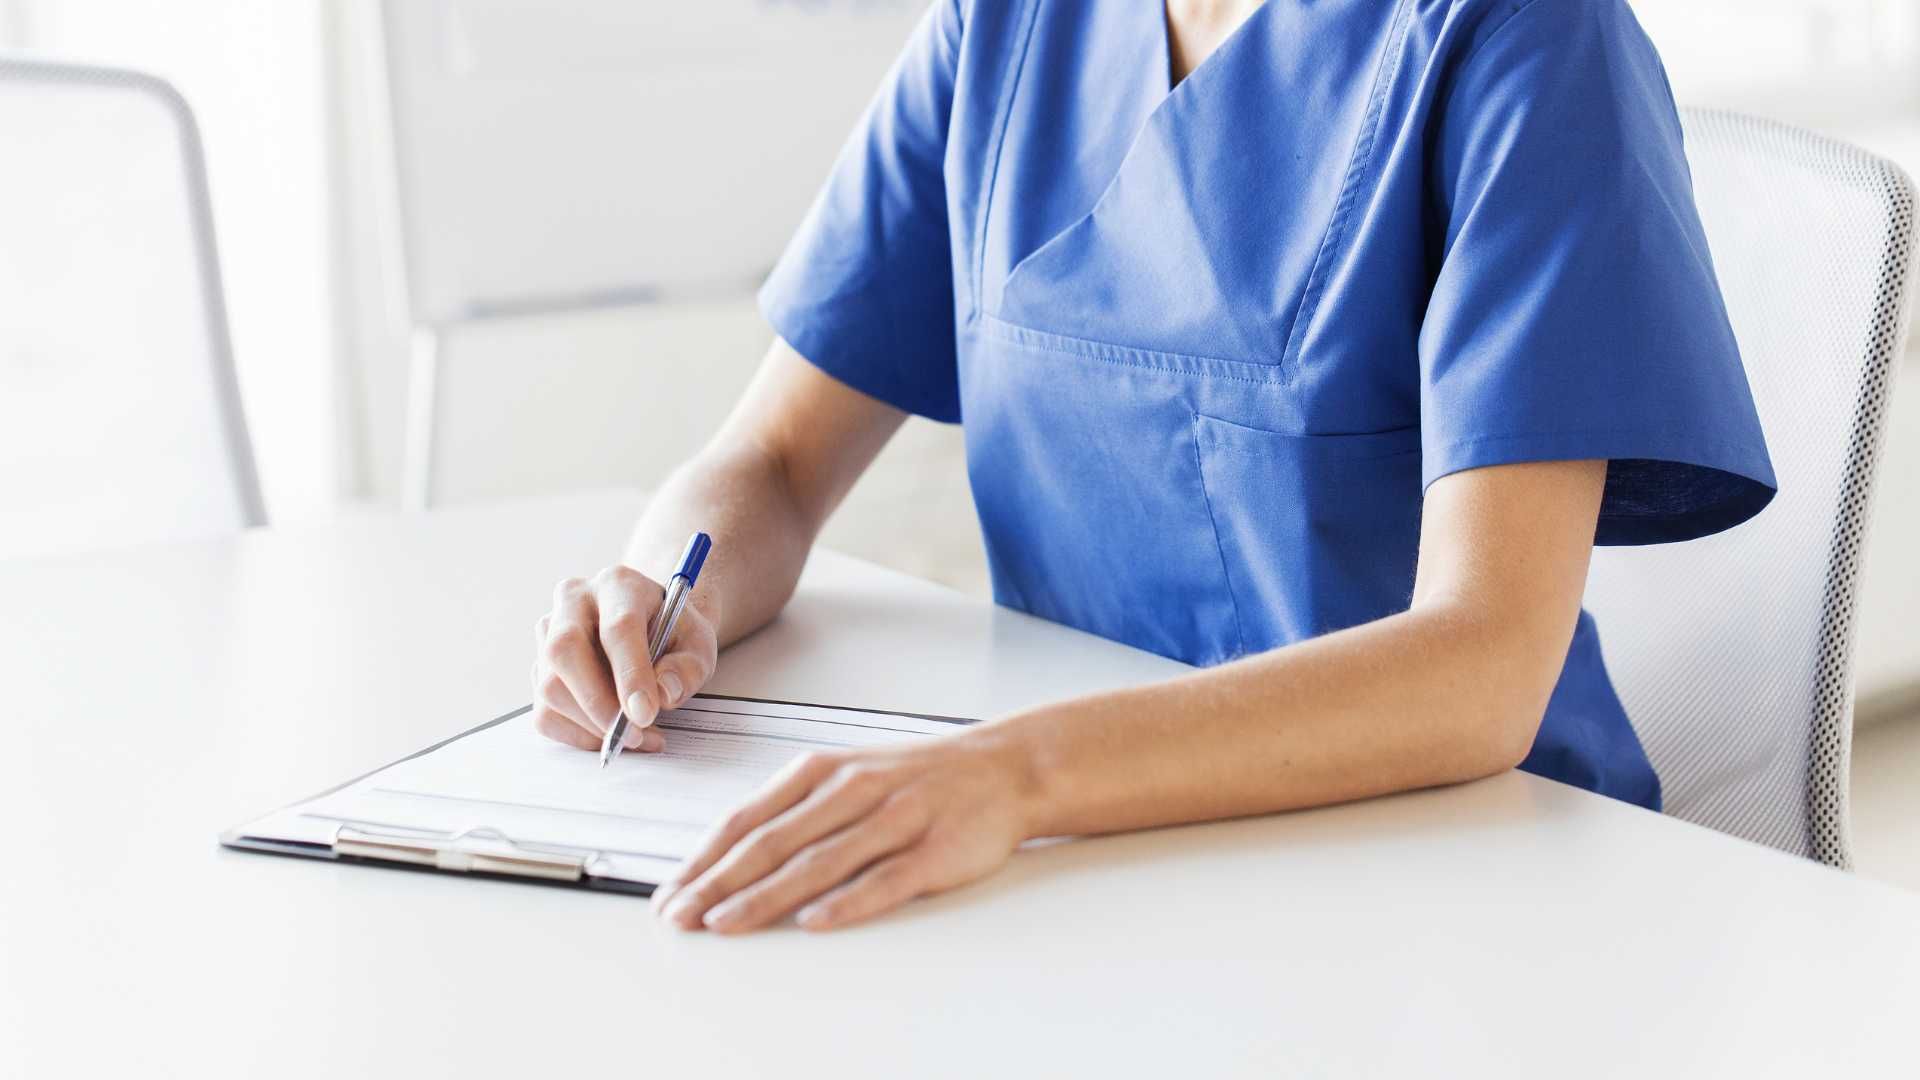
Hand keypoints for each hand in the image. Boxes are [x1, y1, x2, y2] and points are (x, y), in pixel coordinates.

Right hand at [530, 565, 719, 751]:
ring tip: (635, 737)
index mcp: (619, 585)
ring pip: (550, 686)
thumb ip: (688, 668)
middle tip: (631, 734)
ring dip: (590, 725)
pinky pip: (545, 712)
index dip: (631, 674)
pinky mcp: (539, 667)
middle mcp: (574, 601)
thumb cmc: (673, 634)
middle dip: (598, 703)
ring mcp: (549, 633)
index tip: (645, 713)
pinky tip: (609, 735)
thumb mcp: (698, 645)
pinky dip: (577, 735)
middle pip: (565, 650)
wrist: (650, 627)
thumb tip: (663, 693)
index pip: (618, 628)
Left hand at [651, 732, 1038, 932]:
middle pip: (774, 842)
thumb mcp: (847, 776)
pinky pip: (884, 879)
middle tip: (680, 916)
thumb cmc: (915, 778)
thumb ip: (793, 812)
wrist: (1002, 767)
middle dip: (719, 883)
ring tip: (726, 923)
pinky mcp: (934, 850)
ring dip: (766, 895)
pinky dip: (846, 901)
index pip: (748, 819)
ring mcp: (895, 818)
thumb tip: (726, 858)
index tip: (670, 893)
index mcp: (822, 772)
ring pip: (819, 862)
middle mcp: (853, 790)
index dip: (704, 859)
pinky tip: (814, 922)